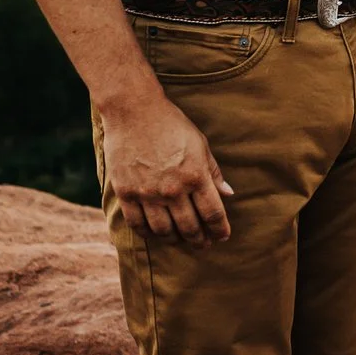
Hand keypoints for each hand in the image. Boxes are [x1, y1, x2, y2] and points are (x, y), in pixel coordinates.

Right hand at [97, 91, 233, 245]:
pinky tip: (155, 234)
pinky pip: (138, 224)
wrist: (133, 110)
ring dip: (175, 239)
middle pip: (190, 227)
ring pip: (164, 231)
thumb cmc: (171, 124)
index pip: (213, 214)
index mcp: (195, 176)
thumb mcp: (200, 144)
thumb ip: (213, 171)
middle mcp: (173, 190)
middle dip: (200, 240)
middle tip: (203, 244)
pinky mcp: (126, 193)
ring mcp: (148, 193)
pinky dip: (148, 233)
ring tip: (180, 239)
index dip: (220, 229)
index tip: (223, 236)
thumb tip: (229, 193)